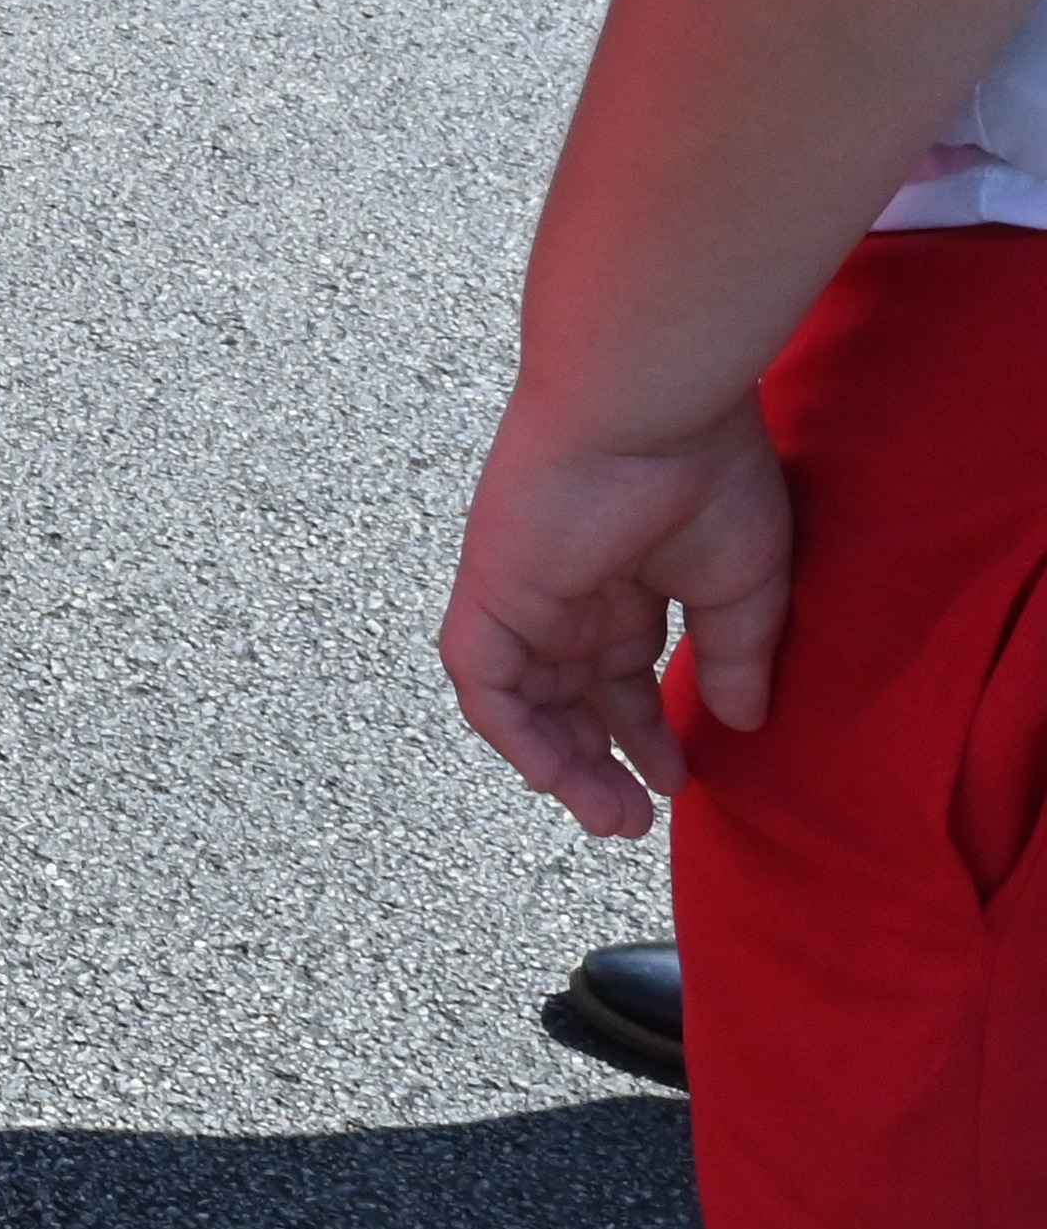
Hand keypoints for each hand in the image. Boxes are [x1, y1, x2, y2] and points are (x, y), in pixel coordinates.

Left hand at [439, 404, 796, 838]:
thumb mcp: (742, 587)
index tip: (677, 780)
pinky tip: (553, 774)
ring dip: (560, 764)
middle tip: (631, 820)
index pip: (619, 674)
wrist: (650, 409)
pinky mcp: (492, 592)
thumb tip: (743, 722)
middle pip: (567, 697)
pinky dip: (514, 731)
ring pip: (524, 700)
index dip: (644, 732)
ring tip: (609, 815)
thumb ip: (735, 657)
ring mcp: (524, 592)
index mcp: (624, 580)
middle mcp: (568, 590)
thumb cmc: (706, 474)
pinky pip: (484, 681)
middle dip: (597, 762)